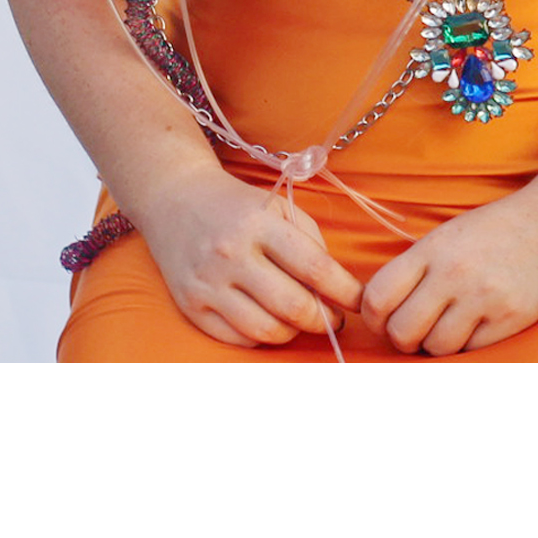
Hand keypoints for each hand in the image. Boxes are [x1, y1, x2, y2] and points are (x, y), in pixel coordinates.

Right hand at [122, 163, 363, 348]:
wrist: (175, 200)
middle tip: (336, 319)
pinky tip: (272, 322)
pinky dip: (262, 337)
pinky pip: (237, 338)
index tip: (361, 302)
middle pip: (292, 306)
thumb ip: (310, 242)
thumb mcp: (280, 206)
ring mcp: (207, 284)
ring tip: (304, 321)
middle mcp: (230, 255)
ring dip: (295, 332)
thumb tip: (334, 288)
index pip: (314, 268)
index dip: (345, 291)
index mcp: (259, 224)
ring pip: (265, 329)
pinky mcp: (190, 306)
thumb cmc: (239, 205)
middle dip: (324, 319)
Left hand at [359, 184, 537, 356]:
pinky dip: (470, 345)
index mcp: (433, 248)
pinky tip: (481, 324)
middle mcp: (455, 272)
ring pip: (436, 347)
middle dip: (406, 338)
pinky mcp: (512, 316)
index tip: (387, 318)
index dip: (375, 318)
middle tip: (420, 329)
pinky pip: (471, 350)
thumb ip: (416, 268)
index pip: (377, 298)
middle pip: (402, 331)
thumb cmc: (503, 228)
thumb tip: (379, 311)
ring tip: (454, 326)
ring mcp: (484, 296)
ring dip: (439, 344)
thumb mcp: (451, 234)